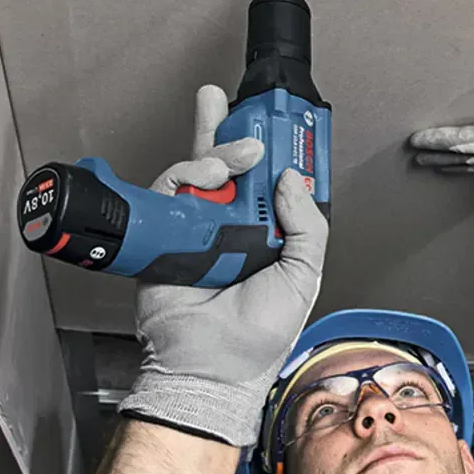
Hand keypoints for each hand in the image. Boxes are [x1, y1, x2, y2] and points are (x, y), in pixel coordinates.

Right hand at [117, 85, 328, 446]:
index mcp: (270, 235)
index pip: (273, 182)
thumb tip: (290, 179)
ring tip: (238, 157)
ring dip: (220, 153)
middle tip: (249, 108)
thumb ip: (307, 224)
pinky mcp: (166, 231)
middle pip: (235, 166)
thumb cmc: (259, 334)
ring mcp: (199, 226)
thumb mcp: (304, 275)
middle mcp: (235, 225)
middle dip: (239, 130)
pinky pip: (172, 190)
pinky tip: (207, 179)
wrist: (210, 365)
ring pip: (203, 170)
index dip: (280, 152)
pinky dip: (188, 177)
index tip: (288, 124)